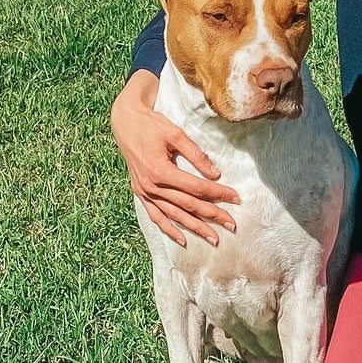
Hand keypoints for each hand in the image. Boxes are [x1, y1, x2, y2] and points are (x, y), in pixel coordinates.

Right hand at [110, 70, 239, 246]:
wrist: (125, 122)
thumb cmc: (151, 125)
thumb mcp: (175, 134)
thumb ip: (196, 155)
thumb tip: (215, 173)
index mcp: (160, 171)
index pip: (196, 187)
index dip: (218, 193)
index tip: (236, 197)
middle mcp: (151, 186)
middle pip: (188, 204)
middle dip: (212, 215)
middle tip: (232, 224)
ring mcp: (144, 192)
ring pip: (174, 214)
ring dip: (195, 227)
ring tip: (213, 238)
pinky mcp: (140, 193)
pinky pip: (156, 216)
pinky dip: (169, 229)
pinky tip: (182, 239)